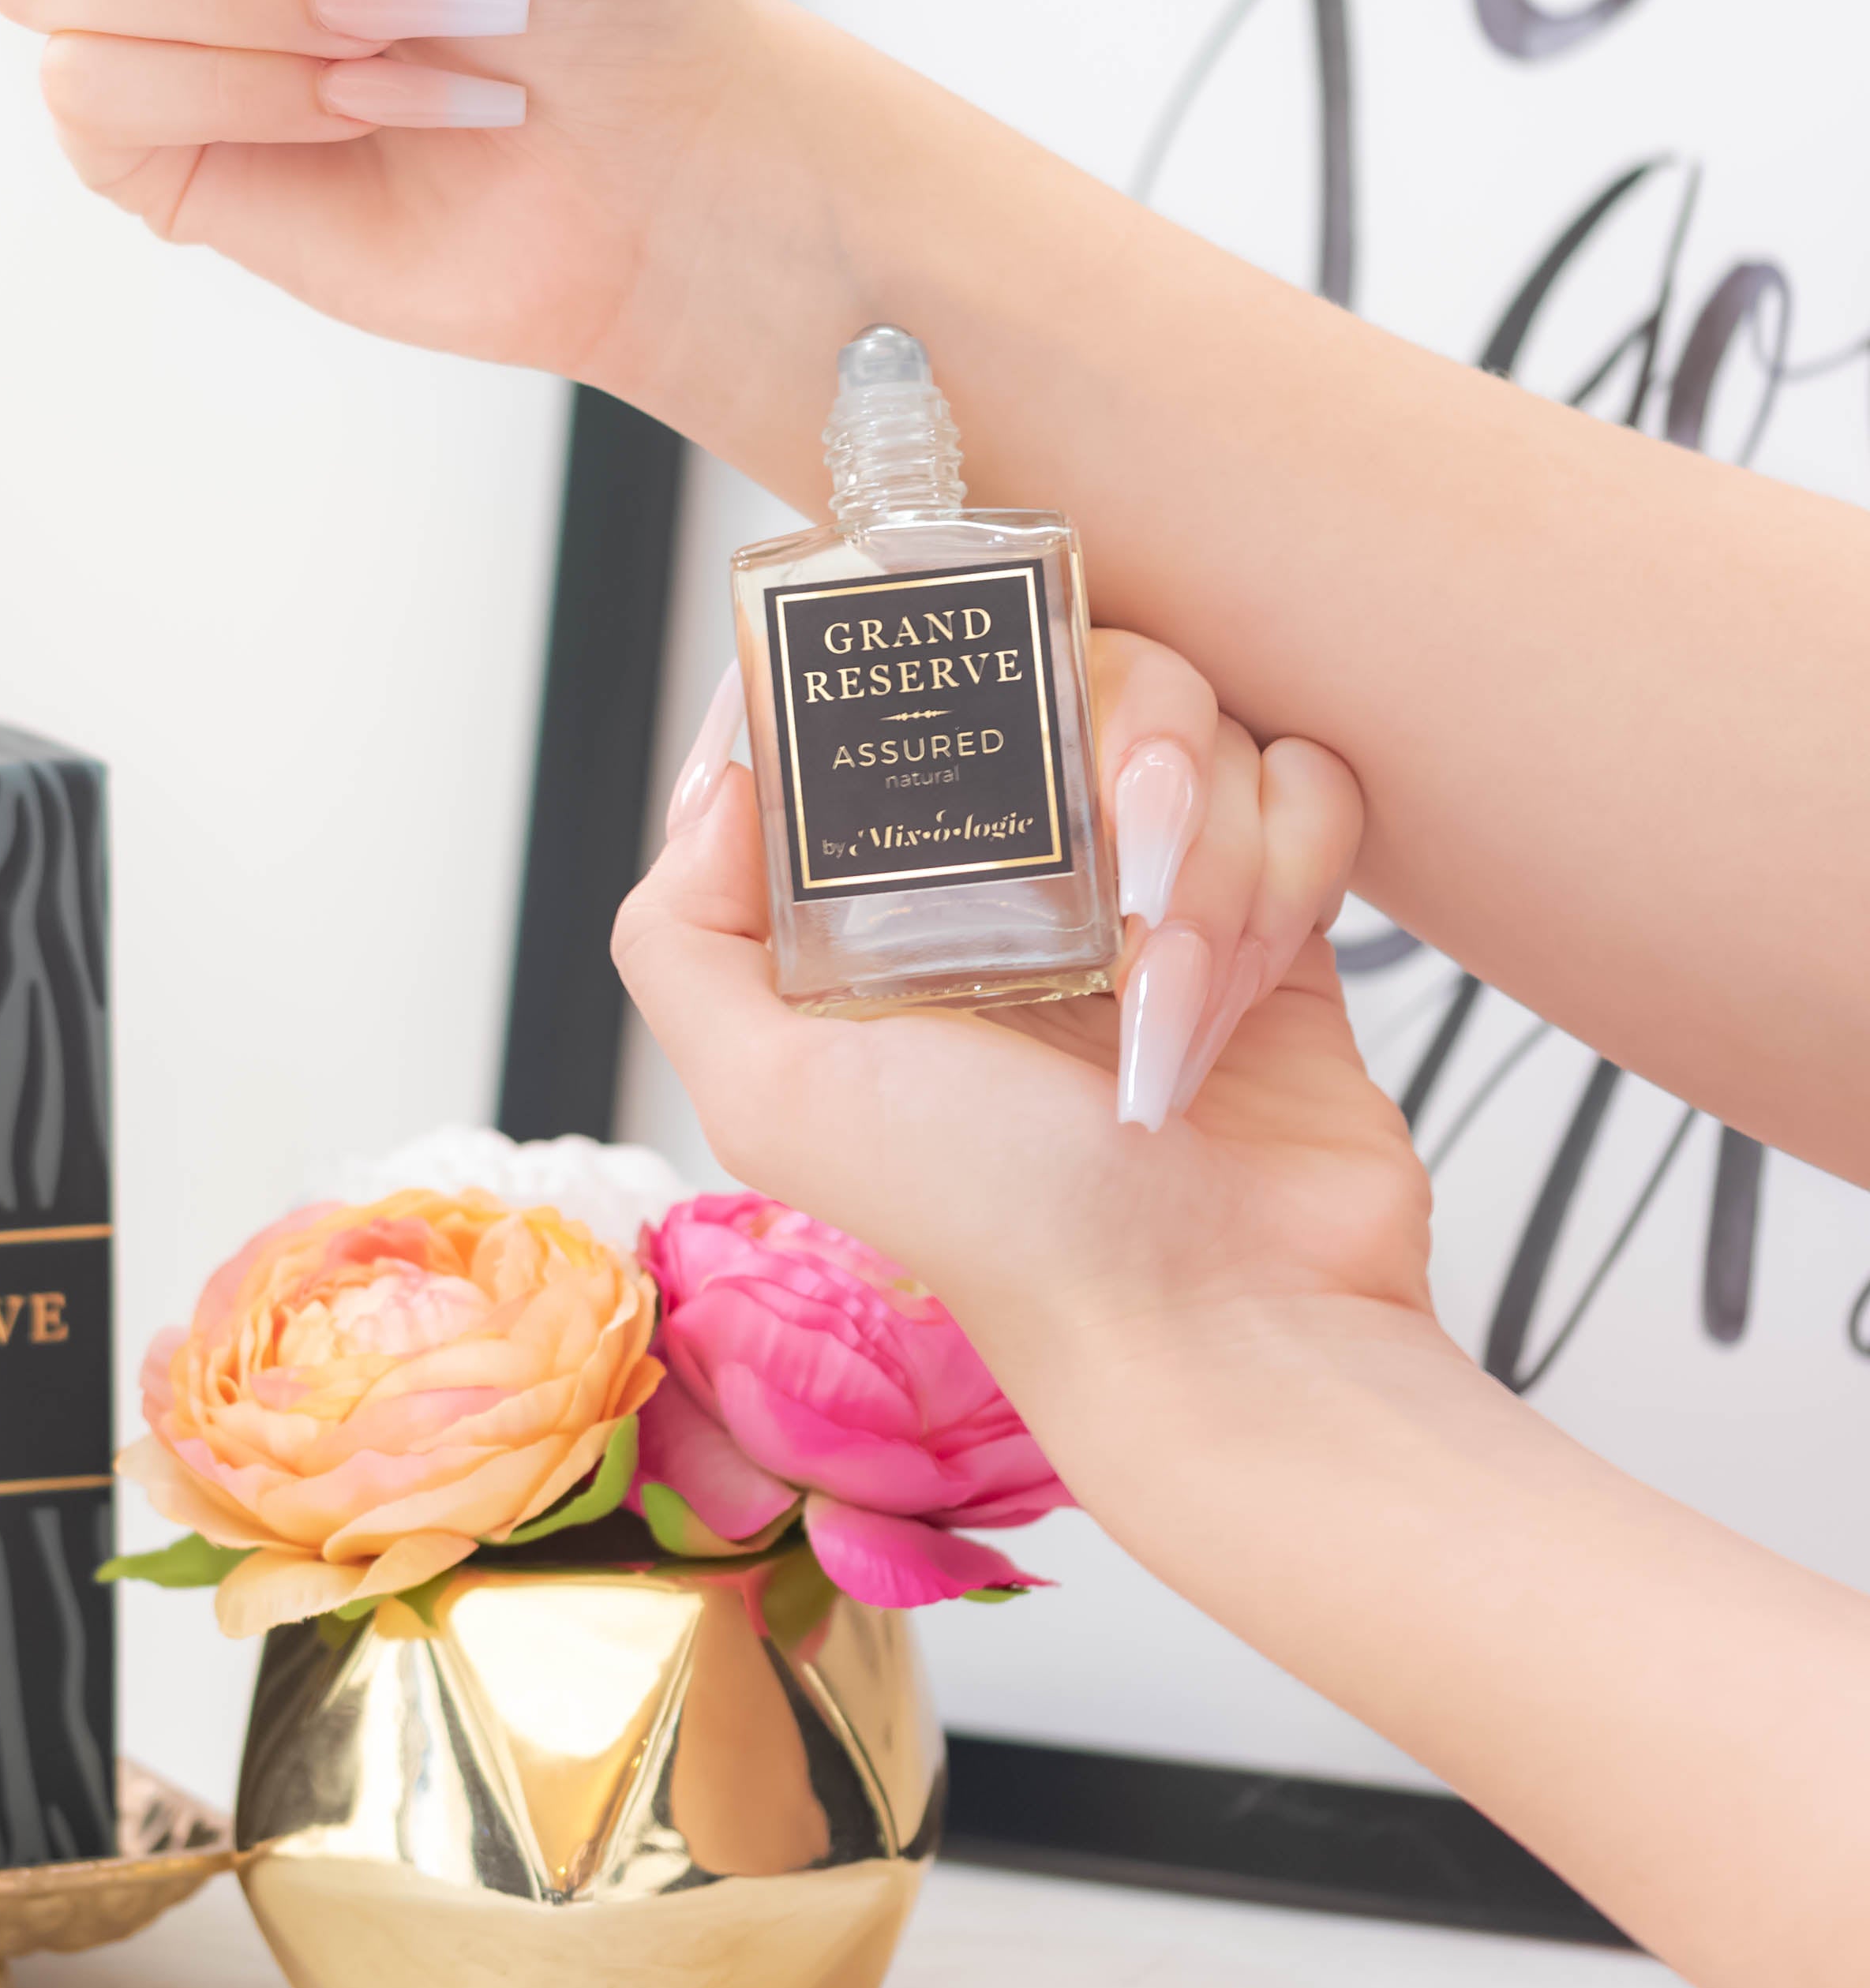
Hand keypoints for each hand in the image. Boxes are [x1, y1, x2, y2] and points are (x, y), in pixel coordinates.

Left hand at [618, 629, 1431, 1457]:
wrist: (1223, 1318)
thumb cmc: (999, 1222)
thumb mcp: (774, 1094)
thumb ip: (683, 936)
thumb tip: (725, 768)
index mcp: (889, 897)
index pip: (901, 703)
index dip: (938, 673)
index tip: (974, 692)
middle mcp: (1014, 875)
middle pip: (1069, 669)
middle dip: (1112, 742)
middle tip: (1123, 846)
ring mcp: (1150, 880)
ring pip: (1197, 716)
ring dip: (1203, 839)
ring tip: (1175, 974)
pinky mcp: (1275, 903)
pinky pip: (1305, 779)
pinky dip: (1289, 860)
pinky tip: (1246, 977)